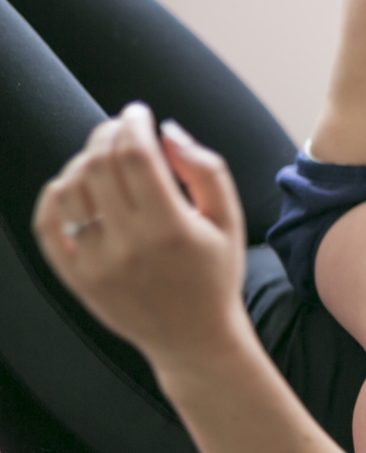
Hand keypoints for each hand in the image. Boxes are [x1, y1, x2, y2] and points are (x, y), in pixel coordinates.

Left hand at [32, 102, 250, 365]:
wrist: (194, 339)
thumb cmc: (216, 274)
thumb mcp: (230, 221)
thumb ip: (206, 170)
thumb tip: (168, 131)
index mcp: (171, 227)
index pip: (136, 156)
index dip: (132, 124)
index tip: (138, 112)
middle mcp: (129, 244)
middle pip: (100, 165)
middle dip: (107, 134)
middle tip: (120, 127)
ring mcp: (97, 263)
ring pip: (70, 189)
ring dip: (83, 160)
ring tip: (102, 157)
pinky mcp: (76, 278)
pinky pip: (48, 224)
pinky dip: (56, 195)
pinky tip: (75, 185)